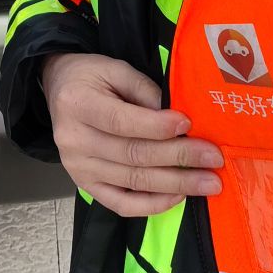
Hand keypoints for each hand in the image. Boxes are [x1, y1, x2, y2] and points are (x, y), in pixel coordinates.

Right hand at [41, 52, 223, 216]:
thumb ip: (144, 90)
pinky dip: (152, 204)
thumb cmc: (90, 76)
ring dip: (176, 184)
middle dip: (179, 158)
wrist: (59, 89)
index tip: (189, 124)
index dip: (157, 126)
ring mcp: (77, 167)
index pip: (122, 121)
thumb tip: (178, 120)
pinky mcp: (85, 184)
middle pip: (133, 154)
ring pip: (133, 181)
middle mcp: (74, 140)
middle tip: (213, 159)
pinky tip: (178, 196)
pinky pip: (121, 204)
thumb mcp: (115, 68)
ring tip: (209, 182)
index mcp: (78, 103)